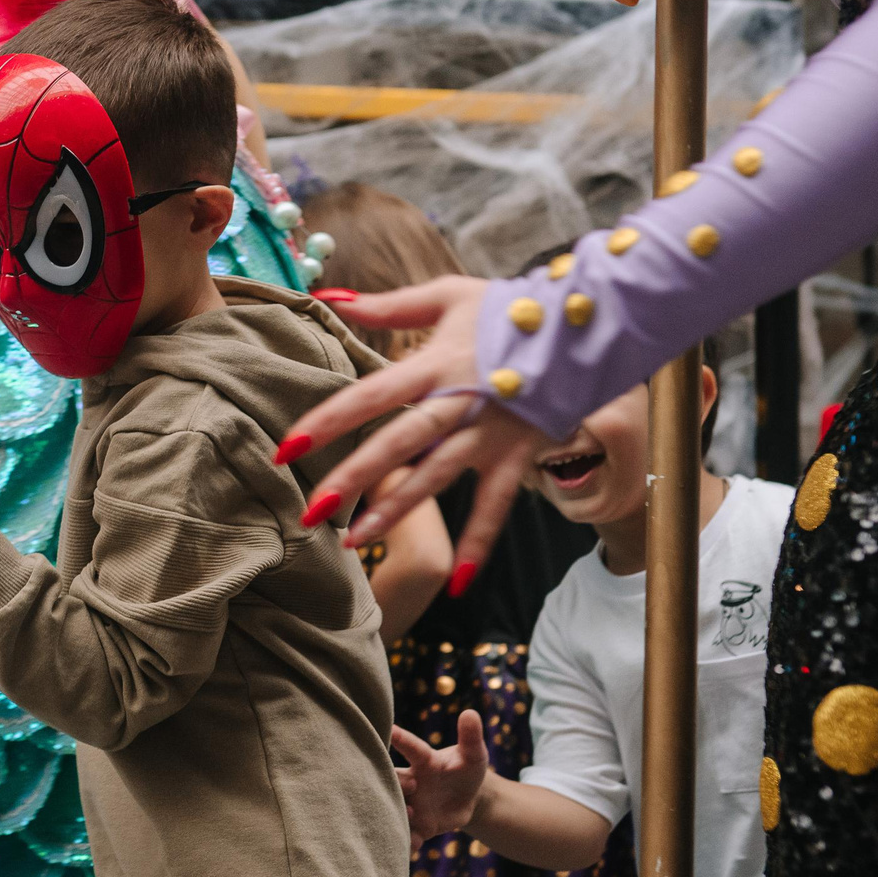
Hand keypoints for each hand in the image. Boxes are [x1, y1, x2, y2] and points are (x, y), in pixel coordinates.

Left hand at [276, 276, 549, 582]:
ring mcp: (491, 434)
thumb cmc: (512, 308)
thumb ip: (388, 305)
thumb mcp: (449, 296)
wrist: (588, 323)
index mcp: (437, 363)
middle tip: (312, 511)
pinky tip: (459, 583)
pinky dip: (479, 544)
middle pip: (399, 443)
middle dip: (354, 478)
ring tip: (356, 542)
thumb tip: (325, 293)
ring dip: (397, 510)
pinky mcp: (518, 456)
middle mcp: (461, 402)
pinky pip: (496, 506)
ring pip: (438, 478)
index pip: (372, 394)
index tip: (289, 447)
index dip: (330, 420)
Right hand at [389, 712, 490, 845]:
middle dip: (394, 783)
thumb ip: (471, 737)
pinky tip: (415, 845)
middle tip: (410, 787)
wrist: (469, 797)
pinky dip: (410, 840)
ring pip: (396, 807)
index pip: (411, 747)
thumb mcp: (474, 754)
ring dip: (399, 813)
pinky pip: (409, 833)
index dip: (401, 739)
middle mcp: (412, 781)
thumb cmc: (467, 768)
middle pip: (393, 779)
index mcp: (425, 761)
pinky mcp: (418, 825)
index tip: (389, 730)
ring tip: (411, 817)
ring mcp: (412, 804)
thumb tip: (471, 713)